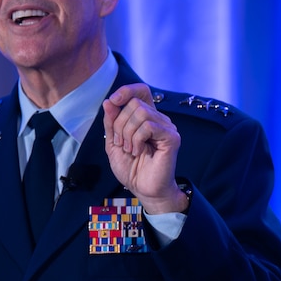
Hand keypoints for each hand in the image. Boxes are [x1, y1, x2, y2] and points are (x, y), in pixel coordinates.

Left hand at [102, 85, 188, 213]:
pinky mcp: (171, 138)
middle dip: (120, 123)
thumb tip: (109, 101)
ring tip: (130, 149)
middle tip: (121, 143)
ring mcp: (166, 127)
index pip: (141, 91)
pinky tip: (138, 151)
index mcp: (145, 118)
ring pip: (141, 113)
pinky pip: (149, 126)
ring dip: (128, 133)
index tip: (113, 101)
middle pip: (135, 103)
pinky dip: (137, 139)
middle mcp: (158, 119)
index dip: (126, 91)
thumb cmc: (131, 168)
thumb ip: (111, 123)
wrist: (143, 189)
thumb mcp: (113, 143)